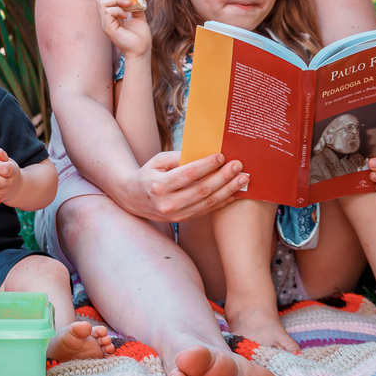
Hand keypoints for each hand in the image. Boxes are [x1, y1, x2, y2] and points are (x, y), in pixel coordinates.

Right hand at [96, 0, 151, 58]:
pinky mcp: (108, 28)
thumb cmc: (141, 37)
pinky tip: (126, 16)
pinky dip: (118, 10)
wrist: (141, 50)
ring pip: (102, 3)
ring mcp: (106, 24)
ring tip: (128, 4)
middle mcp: (106, 20)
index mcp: (111, 17)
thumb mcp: (139, 17)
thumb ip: (136, 6)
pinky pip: (108, 12)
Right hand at [124, 151, 247, 222]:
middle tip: (239, 167)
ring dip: (228, 190)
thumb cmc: (148, 174)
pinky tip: (234, 193)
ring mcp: (175, 215)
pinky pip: (206, 211)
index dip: (207, 165)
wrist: (133, 199)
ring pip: (207, 202)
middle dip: (223, 177)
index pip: (188, 174)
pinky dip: (222, 202)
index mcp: (159, 185)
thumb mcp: (158, 161)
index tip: (222, 156)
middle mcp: (167, 203)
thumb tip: (206, 154)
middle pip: (202, 190)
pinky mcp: (182, 220)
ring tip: (243, 180)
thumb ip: (179, 158)